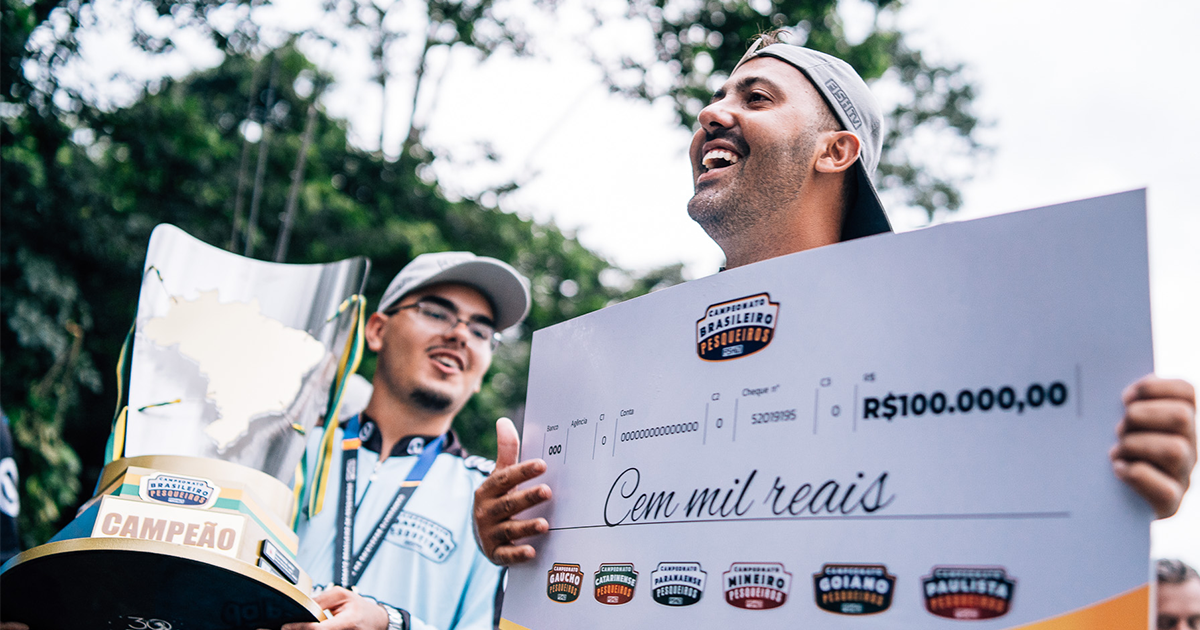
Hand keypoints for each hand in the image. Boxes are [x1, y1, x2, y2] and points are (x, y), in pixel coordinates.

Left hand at [280, 586, 388, 629]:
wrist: (376, 622)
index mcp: (347, 622)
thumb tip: (302, 604)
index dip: (300, 627)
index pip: (317, 629)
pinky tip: (308, 628)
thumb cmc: (361, 609)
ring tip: (298, 626)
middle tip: (287, 627)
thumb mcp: (343, 596)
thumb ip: (322, 599)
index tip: (286, 626)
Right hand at [473, 417, 551, 564]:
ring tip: (544, 524)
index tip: (542, 464)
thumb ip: (506, 452)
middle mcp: (486, 511)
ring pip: (509, 529)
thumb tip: (504, 421)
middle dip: (528, 498)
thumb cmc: (497, 499)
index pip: (505, 479)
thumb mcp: (499, 477)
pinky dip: (518, 554)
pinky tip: (532, 551)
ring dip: (526, 527)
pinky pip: (506, 555)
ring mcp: (490, 533)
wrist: (482, 534)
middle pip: (509, 503)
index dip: (523, 471)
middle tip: (548, 491)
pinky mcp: (495, 553)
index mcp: (488, 490)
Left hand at [1111, 375, 1196, 517]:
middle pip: (1182, 416)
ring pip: (1175, 450)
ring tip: (1115, 452)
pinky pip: (1166, 490)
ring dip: (1136, 445)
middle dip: (1142, 416)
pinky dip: (1137, 475)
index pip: (1186, 391)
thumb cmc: (1108, 455)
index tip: (1124, 397)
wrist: (1104, 504)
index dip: (1155, 387)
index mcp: (1177, 422)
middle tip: (1118, 428)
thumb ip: (1122, 406)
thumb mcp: (1116, 427)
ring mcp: (1182, 476)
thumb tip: (1111, 390)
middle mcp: (1188, 447)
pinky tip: (1118, 470)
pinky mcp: (1170, 505)